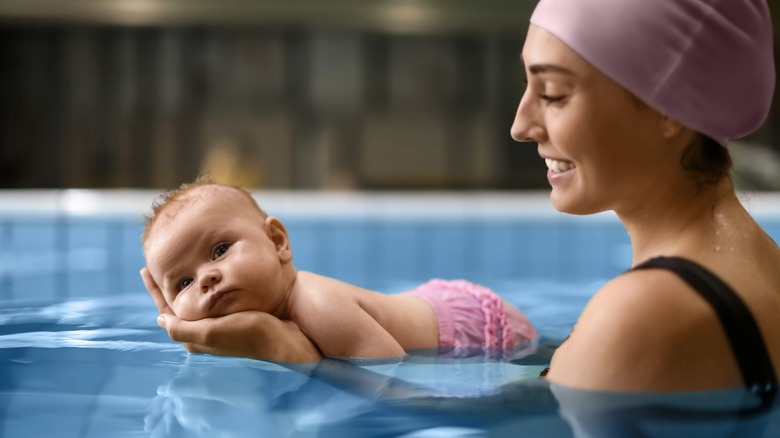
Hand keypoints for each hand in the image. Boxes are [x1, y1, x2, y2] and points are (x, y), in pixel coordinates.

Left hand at [140, 268, 321, 362]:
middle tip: (158, 265)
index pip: (166, 309)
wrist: (287, 342)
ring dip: (187, 285)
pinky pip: (213, 299)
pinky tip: (210, 279)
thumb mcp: (213, 332)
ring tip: (180, 267)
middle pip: (178, 304)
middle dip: (168, 286)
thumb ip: (184, 328)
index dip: (155, 289)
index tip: (145, 268)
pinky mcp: (236, 318)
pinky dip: (206, 287)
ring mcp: (220, 325)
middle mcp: (205, 332)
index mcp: (195, 337)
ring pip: (195, 301)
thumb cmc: (251, 334)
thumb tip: (160, 319)